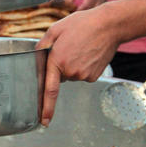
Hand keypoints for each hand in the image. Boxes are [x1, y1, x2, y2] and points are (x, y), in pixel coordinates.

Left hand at [37, 5, 120, 125]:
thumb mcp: (56, 30)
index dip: (45, 108)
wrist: (109, 26)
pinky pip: (82, 75)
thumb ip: (42, 45)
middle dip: (60, 65)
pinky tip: (88, 53)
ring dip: (72, 64)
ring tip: (80, 48)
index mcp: (57, 61)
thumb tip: (36, 58)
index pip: (49, 90)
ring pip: (71, 75)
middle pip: (59, 77)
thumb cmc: (82, 25)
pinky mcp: (93, 76)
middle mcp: (70, 72)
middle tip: (68, 48)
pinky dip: (83, 66)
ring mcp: (83, 76)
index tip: (43, 121)